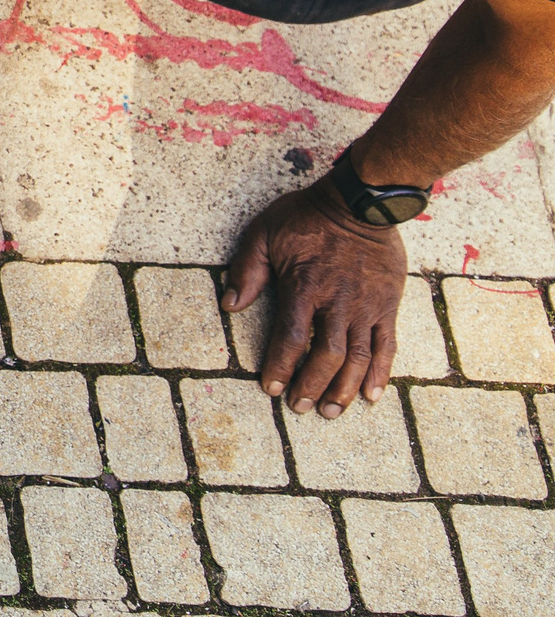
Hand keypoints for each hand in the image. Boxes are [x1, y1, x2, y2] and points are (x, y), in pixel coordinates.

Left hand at [222, 175, 405, 415]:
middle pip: (326, 356)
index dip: (280, 366)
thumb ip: (247, 270)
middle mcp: (337, 303)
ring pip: (357, 358)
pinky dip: (379, 374)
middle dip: (312, 386)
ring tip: (331, 412)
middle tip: (300, 407)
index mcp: (304, 287)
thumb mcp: (265, 234)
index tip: (270, 387)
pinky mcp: (388, 306)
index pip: (291, 338)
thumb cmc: (307, 217)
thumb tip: (229, 305)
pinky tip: (371, 396)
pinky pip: (386, 346)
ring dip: (343, 389)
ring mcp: (365, 307)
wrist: (360, 204)